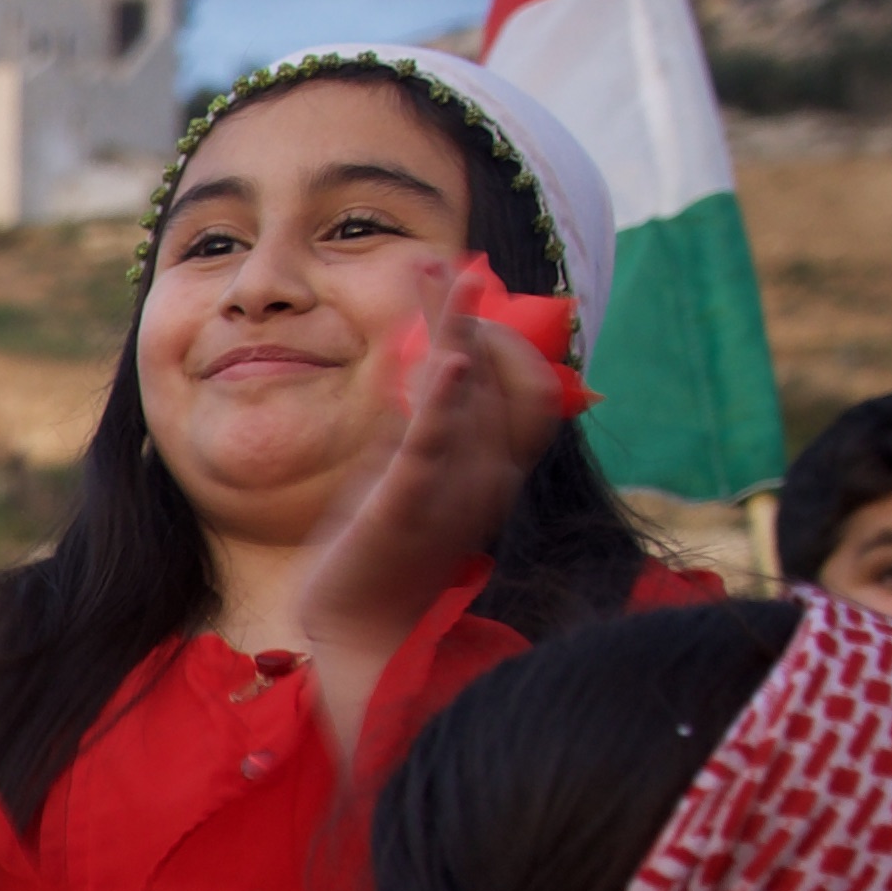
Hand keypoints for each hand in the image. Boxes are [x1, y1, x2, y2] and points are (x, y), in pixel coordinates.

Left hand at [282, 255, 570, 674]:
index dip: (505, 330)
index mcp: (494, 465)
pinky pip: (432, 446)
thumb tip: (434, 363)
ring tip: (430, 268)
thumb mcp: (418, 473)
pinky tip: (451, 356)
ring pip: (469, 394)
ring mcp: (452, 490)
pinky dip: (443, 399)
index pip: (527, 385)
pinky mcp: (405, 507)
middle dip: (472, 310)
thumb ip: (432, 423)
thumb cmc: (388, 552)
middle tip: (438, 260)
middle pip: (501, 373)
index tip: (465, 286)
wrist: (363, 631)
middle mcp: (487, 473)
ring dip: (451, 323)